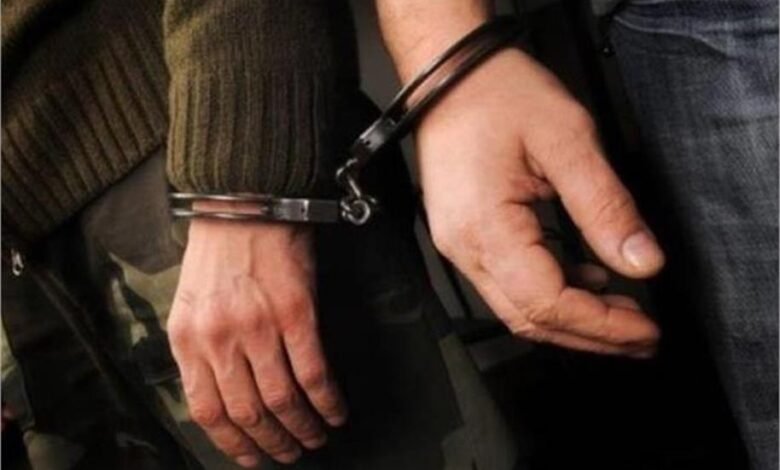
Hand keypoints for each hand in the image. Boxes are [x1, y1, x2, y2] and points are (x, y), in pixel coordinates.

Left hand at [168, 203, 346, 467]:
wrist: (244, 202)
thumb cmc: (217, 251)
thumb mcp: (190, 302)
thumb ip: (200, 348)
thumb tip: (223, 394)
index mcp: (188, 339)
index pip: (207, 411)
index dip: (234, 443)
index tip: (253, 457)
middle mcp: (220, 339)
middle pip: (248, 412)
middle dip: (273, 442)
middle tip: (291, 452)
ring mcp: (259, 328)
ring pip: (283, 400)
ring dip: (303, 428)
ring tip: (316, 437)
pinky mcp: (296, 313)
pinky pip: (314, 373)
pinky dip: (327, 401)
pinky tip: (336, 413)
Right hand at [416, 49, 664, 355]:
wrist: (449, 75)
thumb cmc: (498, 94)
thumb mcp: (567, 140)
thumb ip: (606, 207)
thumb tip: (641, 261)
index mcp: (486, 227)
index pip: (547, 303)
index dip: (601, 325)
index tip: (645, 329)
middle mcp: (464, 247)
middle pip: (530, 319)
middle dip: (591, 335)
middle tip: (642, 337)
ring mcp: (459, 245)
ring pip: (517, 307)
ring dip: (572, 318)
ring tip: (622, 313)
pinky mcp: (464, 236)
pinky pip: (507, 282)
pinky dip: (549, 292)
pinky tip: (584, 278)